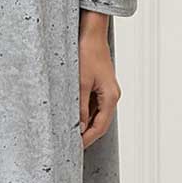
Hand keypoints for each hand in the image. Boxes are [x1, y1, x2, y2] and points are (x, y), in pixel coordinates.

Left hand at [78, 11, 120, 147]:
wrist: (91, 34)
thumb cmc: (87, 54)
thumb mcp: (80, 83)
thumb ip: (81, 107)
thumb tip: (81, 127)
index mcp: (111, 97)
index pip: (100, 126)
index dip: (88, 139)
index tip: (75, 148)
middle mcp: (112, 96)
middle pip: (100, 123)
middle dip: (87, 135)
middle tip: (71, 145)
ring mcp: (107, 91)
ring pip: (97, 115)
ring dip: (85, 124)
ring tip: (69, 133)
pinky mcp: (100, 86)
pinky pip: (94, 105)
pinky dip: (85, 113)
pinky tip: (73, 116)